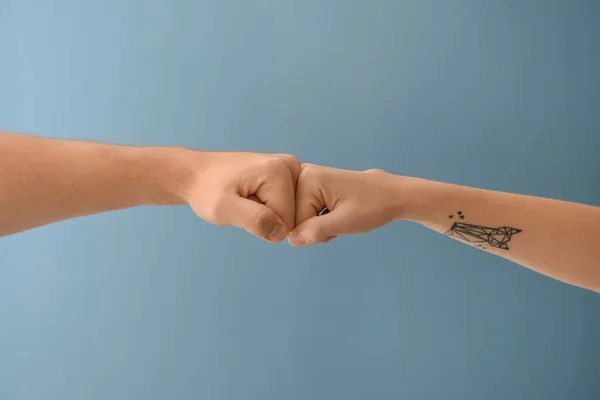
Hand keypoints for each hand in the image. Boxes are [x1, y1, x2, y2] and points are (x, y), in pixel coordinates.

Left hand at [184, 151, 300, 242]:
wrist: (196, 173)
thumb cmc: (206, 190)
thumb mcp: (222, 209)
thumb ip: (253, 220)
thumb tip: (281, 232)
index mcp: (278, 171)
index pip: (286, 220)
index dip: (262, 224)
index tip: (241, 208)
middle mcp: (289, 165)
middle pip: (290, 214)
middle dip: (265, 217)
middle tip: (242, 203)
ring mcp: (289, 167)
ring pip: (289, 210)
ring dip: (265, 212)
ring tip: (245, 198)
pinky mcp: (285, 172)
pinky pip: (285, 203)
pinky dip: (267, 205)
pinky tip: (251, 194)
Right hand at [288, 164, 402, 245]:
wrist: (393, 196)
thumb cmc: (372, 207)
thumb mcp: (344, 223)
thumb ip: (315, 231)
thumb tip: (291, 240)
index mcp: (308, 178)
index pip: (294, 220)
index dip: (314, 230)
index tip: (336, 222)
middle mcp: (304, 174)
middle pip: (296, 217)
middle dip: (315, 227)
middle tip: (339, 221)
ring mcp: (309, 179)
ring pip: (301, 217)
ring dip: (320, 225)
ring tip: (340, 217)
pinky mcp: (315, 186)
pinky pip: (307, 212)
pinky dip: (322, 219)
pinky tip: (337, 214)